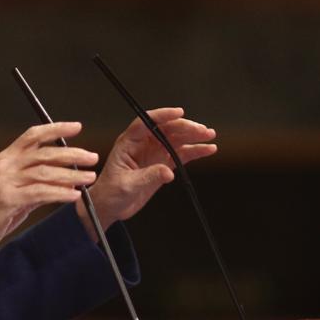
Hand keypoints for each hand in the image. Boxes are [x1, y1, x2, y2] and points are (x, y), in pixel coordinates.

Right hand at [0, 122, 97, 277]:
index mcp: (5, 158)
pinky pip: (40, 193)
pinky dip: (60, 193)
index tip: (77, 127)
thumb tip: (66, 177)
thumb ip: (36, 181)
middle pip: (44, 152)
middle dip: (72, 153)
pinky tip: (73, 195)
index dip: (55, 129)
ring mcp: (4, 181)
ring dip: (71, 174)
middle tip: (92, 157)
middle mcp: (4, 165)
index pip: (32, 135)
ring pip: (45, 172)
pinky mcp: (7, 199)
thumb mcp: (14, 191)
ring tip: (89, 177)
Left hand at [85, 107, 216, 226]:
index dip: (162, 115)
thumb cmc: (110, 193)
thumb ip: (148, 177)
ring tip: (209, 135)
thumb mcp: (127, 185)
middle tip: (201, 130)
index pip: (145, 123)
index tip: (179, 113)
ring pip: (176, 139)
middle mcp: (143, 144)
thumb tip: (167, 172)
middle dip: (184, 127)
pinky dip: (195, 151)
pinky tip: (208, 149)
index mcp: (128, 143)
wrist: (110, 206)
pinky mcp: (162, 164)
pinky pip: (181, 154)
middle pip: (166, 129)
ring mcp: (154, 153)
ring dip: (193, 136)